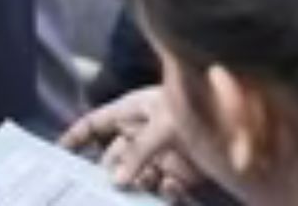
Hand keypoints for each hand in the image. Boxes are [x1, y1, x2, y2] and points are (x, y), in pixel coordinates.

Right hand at [62, 87, 200, 200]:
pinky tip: (169, 189)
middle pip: (112, 158)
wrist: (240, 118)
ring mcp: (160, 154)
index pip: (95, 124)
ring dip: (134, 186)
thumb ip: (138, 151)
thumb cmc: (198, 103)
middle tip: (96, 191)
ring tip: (133, 193)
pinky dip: (162, 193)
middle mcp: (142, 134)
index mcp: (132, 111)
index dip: (75, 137)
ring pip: (135, 177)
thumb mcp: (163, 122)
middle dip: (106, 174)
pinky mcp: (179, 173)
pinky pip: (160, 189)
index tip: (57, 153)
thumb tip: (117, 180)